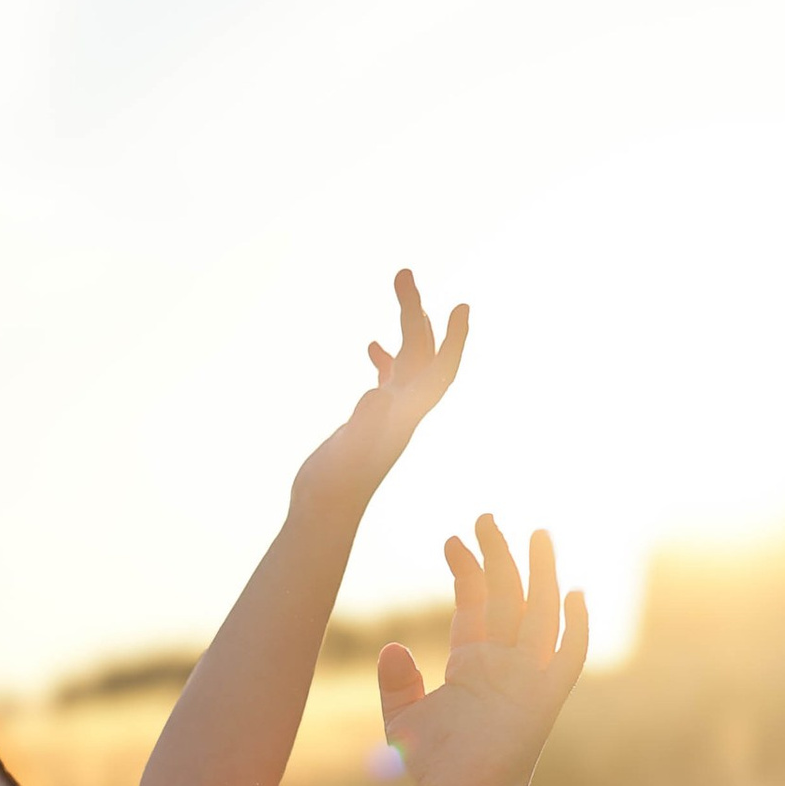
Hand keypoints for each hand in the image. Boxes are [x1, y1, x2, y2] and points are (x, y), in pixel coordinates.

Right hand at [297, 269, 468, 501]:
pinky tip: (373, 346)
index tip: (462, 307)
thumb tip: (378, 393)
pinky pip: (386, 382)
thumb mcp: (350, 450)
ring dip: (405, 328)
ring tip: (400, 294)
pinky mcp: (368, 423)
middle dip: (417, 313)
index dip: (454, 338)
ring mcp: (387, 417)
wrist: (322, 512)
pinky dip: (385, 359)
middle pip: (421, 354)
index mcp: (405, 413)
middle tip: (403, 273)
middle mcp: (402, 412)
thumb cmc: (334, 485)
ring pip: (406, 363)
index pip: (440, 369)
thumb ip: (366, 420)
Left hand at [379, 514, 588, 785]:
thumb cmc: (435, 768)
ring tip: (538, 534)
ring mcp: (528, 678)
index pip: (475, 602)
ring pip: (540, 614)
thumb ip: (397, 683)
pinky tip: (576, 595)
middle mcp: (505, 663)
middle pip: (508, 596)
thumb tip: (390, 648)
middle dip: (500, 556)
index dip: (466, 570)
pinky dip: (576, 629)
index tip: (452, 539)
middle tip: (487, 517)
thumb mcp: (405, 718)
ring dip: (540, 574)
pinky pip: (569, 658)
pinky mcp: (545, 699)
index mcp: (474, 661)